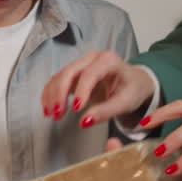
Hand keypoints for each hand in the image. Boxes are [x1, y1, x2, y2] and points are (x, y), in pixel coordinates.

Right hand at [40, 51, 156, 126]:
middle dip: (60, 93)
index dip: (81, 91)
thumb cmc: (132, 89)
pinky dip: (50, 94)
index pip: (90, 74)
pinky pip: (57, 80)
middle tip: (57, 114)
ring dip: (52, 95)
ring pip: (60, 76)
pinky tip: (48, 108)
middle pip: (69, 71)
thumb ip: (105, 112)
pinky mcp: (74, 73)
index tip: (76, 110)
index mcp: (108, 60)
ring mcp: (81, 63)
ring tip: (52, 115)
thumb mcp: (125, 102)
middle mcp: (91, 58)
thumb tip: (83, 122)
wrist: (133, 82)